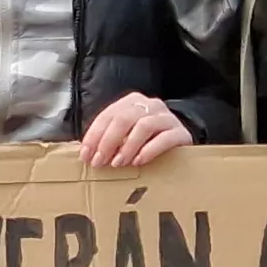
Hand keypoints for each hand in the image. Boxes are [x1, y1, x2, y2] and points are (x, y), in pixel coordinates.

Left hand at [77, 92, 192, 168]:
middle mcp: (150, 105)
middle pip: (124, 119)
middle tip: (100, 162)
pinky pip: (165, 139)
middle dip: (108, 142)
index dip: (94, 136)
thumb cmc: (147, 140)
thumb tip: (86, 154)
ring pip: (144, 126)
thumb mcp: (125, 135)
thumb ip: (108, 139)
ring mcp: (167, 117)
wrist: (181, 140)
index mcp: (131, 102)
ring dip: (127, 146)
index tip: (85, 156)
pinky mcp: (181, 133)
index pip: (108, 115)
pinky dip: (149, 150)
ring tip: (118, 163)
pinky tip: (138, 162)